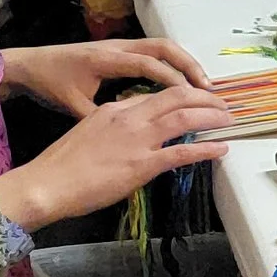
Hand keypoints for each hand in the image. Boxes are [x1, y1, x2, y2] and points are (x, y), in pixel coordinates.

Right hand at [0, 86, 231, 230]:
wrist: (48, 183)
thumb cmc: (62, 165)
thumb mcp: (88, 133)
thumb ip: (113, 128)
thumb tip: (131, 133)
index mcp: (115, 108)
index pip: (156, 94)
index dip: (182, 94)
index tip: (197, 99)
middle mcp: (129, 117)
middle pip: (177, 96)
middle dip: (204, 97)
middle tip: (222, 104)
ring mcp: (138, 139)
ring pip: (185, 116)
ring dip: (212, 116)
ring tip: (229, 119)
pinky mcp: (143, 164)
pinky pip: (183, 151)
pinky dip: (207, 148)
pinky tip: (221, 148)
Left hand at [2, 37, 211, 119]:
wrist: (28, 65)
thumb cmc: (50, 84)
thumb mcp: (73, 107)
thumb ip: (102, 117)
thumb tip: (129, 137)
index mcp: (106, 60)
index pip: (149, 64)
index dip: (173, 79)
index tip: (195, 96)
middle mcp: (116, 47)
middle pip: (163, 47)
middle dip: (189, 66)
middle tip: (209, 89)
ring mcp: (118, 45)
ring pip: (160, 46)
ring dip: (183, 63)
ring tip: (201, 85)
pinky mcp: (117, 49)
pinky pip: (151, 52)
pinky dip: (170, 64)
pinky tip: (179, 83)